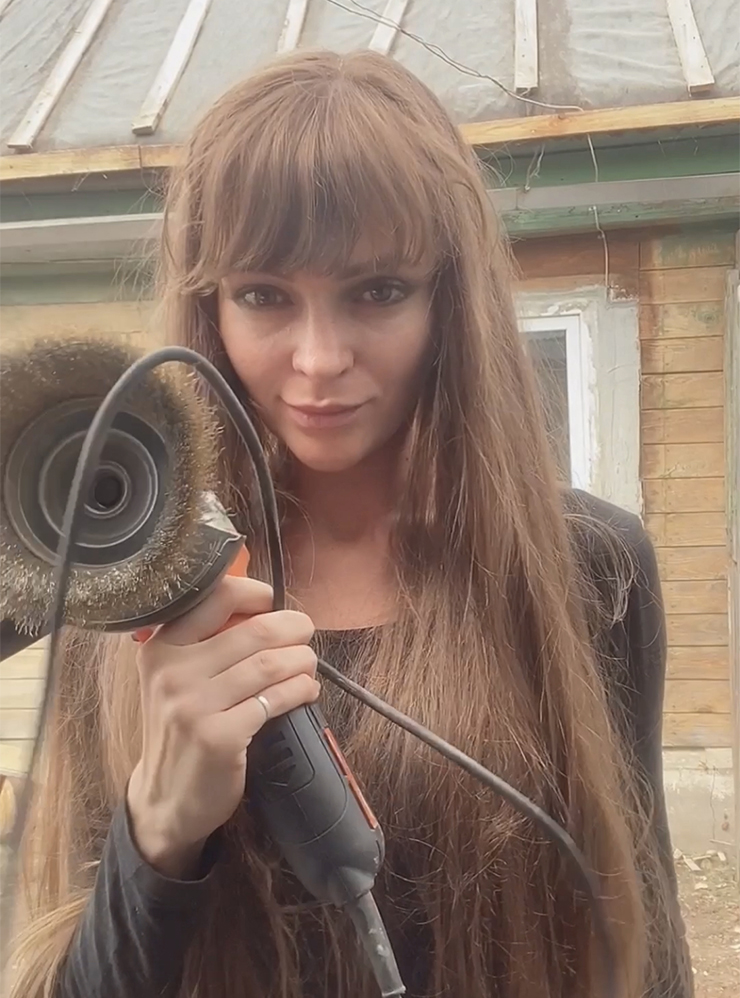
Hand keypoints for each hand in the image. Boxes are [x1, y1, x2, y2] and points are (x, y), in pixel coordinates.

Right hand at [126, 575, 318, 878]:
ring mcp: (193, 706)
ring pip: (270, 664)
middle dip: (293, 628)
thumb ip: (206, 643)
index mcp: (161, 647)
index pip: (216, 597)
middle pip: (255, 631)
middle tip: (305, 634)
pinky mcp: (219, 737)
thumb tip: (268, 610)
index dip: (256, 593)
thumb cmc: (181, 730)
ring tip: (309, 665)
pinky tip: (306, 692)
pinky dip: (300, 690)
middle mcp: (172, 671)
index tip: (274, 604)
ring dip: (302, 660)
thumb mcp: (175, 678)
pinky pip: (274, 700)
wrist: (164, 798)